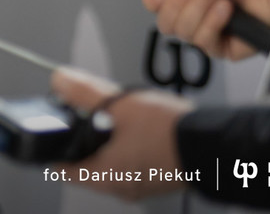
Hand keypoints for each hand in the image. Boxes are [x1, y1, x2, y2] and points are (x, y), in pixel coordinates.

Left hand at [50, 67, 193, 200]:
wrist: (213, 144)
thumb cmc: (168, 131)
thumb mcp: (118, 104)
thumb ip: (84, 93)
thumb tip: (60, 81)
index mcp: (104, 176)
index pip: (63, 169)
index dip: (56, 147)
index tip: (57, 131)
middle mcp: (120, 187)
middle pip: (87, 165)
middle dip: (86, 140)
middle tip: (89, 118)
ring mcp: (141, 186)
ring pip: (112, 164)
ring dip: (110, 142)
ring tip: (118, 120)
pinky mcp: (158, 180)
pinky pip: (133, 164)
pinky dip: (129, 147)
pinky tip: (140, 130)